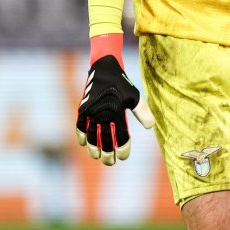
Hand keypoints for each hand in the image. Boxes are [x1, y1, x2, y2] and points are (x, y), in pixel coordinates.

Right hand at [76, 50, 153, 164]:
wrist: (104, 67)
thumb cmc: (122, 83)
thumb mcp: (135, 96)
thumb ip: (142, 112)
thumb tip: (150, 127)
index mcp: (117, 112)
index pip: (120, 136)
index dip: (123, 148)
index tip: (124, 156)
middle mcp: (103, 113)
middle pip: (104, 139)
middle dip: (107, 153)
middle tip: (110, 162)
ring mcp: (91, 111)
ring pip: (91, 135)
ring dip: (93, 147)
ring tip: (96, 156)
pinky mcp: (83, 107)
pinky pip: (80, 125)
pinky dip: (81, 135)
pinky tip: (83, 143)